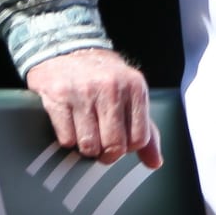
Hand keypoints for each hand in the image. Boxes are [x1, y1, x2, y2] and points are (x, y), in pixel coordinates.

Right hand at [26, 48, 162, 168]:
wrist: (70, 51)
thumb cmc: (106, 80)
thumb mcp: (132, 95)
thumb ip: (146, 128)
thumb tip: (155, 163)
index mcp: (136, 87)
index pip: (139, 139)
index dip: (128, 148)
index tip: (120, 142)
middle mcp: (113, 87)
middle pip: (114, 145)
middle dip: (106, 154)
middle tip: (101, 145)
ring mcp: (85, 92)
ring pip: (88, 146)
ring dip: (86, 147)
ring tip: (87, 132)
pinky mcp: (59, 97)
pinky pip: (66, 139)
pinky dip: (68, 139)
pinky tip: (71, 123)